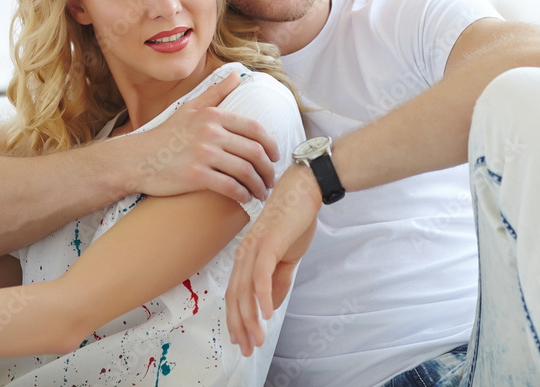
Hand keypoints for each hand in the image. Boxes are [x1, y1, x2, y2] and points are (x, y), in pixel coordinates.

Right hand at [127, 72, 280, 203]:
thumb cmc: (165, 135)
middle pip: (254, 152)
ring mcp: (203, 154)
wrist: (137, 159)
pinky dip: (243, 195)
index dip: (271, 144)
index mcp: (213, 115)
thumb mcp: (189, 108)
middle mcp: (210, 132)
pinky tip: (245, 199)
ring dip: (259, 185)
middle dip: (268, 169)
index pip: (254, 128)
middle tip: (270, 179)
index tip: (275, 157)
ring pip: (245, 171)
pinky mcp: (196, 176)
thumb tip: (236, 76)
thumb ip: (215, 93)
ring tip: (261, 192)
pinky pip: (230, 187)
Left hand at [225, 165, 320, 355]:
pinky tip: (266, 313)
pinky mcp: (268, 243)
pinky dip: (261, 295)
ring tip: (257, 338)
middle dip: (240, 326)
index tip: (241, 341)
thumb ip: (277, 282)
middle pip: (235, 296)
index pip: (235, 295)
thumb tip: (269, 307)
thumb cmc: (294, 220)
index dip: (236, 320)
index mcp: (246, 258)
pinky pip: (261, 274)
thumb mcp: (286, 258)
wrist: (304, 191)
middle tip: (247, 348)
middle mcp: (244, 254)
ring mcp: (255, 248)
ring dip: (250, 318)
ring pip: (246, 289)